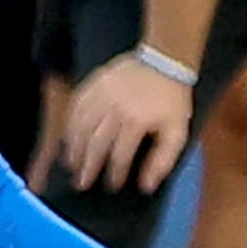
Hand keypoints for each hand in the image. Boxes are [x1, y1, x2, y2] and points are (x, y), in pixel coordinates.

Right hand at [64, 54, 193, 193]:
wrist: (164, 61)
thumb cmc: (171, 100)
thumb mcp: (177, 132)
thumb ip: (162, 160)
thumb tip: (146, 186)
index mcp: (136, 122)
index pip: (119, 155)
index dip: (114, 174)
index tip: (111, 186)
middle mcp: (114, 109)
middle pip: (95, 144)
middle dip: (87, 167)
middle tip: (80, 184)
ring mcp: (101, 95)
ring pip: (80, 127)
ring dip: (74, 149)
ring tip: (72, 165)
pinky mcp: (93, 84)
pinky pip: (75, 107)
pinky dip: (69, 125)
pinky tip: (69, 138)